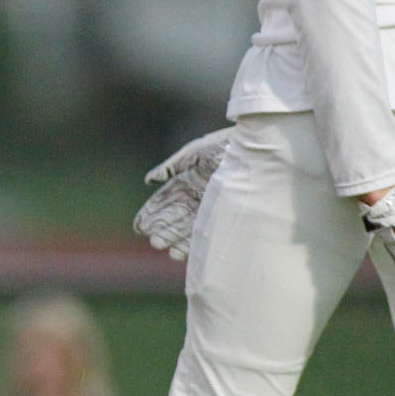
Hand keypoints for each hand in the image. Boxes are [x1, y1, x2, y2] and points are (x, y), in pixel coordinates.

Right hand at [133, 126, 234, 259]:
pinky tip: (186, 250)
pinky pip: (208, 230)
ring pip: (189, 227)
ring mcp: (211, 205)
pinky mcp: (225, 212)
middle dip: (164, 230)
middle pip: (175, 217)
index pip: (164, 201)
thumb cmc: (222, 145)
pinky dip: (196, 242)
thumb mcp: (192, 153)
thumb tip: (148, 180)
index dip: (151, 214)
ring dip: (177, 240)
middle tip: (154, 242)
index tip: (139, 227)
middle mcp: (197, 196)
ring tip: (167, 250)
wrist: (254, 148)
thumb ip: (170, 167)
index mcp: (187, 181)